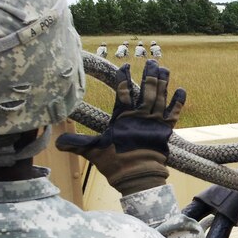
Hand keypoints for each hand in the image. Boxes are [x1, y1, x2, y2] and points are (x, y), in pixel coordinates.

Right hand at [56, 61, 184, 195]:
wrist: (138, 176)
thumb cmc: (115, 162)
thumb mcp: (93, 151)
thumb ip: (76, 143)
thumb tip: (57, 143)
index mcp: (123, 117)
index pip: (123, 92)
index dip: (123, 78)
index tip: (125, 66)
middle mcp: (141, 116)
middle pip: (147, 90)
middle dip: (149, 75)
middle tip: (151, 62)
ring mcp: (155, 122)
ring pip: (160, 97)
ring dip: (163, 82)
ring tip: (164, 68)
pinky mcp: (166, 130)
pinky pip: (174, 112)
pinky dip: (178, 102)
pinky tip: (181, 90)